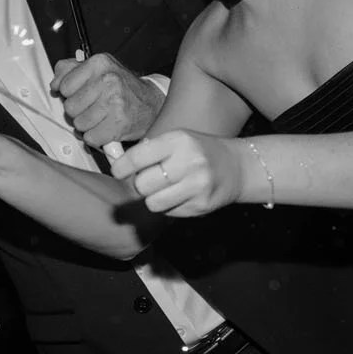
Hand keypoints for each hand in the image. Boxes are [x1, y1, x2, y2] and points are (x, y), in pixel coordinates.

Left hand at [51, 53, 163, 147]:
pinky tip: (106, 128)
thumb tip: (54, 83)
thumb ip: (70, 71)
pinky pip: (90, 138)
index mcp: (99, 63)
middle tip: (93, 108)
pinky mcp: (119, 124)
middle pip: (70, 107)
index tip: (81, 94)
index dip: (69, 94)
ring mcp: (115, 103)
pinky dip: (96, 137)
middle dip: (78, 111)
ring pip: (79, 124)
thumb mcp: (98, 69)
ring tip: (101, 118)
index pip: (64, 86)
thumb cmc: (121, 88)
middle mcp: (108, 80)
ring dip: (87, 125)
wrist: (151, 104)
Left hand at [110, 130, 244, 216]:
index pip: (138, 157)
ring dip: (153, 199)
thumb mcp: (176, 140)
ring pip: (153, 203)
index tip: (118, 171)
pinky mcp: (201, 205)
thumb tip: (115, 162)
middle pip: (142, 184)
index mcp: (178, 141)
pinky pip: (168, 213)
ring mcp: (197, 186)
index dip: (122, 167)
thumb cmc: (197, 151)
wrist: (237, 167)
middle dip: (141, 185)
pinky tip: (181, 195)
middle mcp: (188, 162)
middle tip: (150, 180)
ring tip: (165, 189)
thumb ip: (148, 151)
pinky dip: (169, 207)